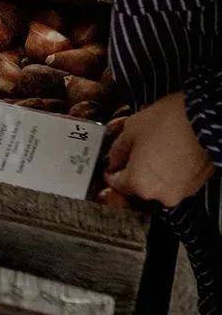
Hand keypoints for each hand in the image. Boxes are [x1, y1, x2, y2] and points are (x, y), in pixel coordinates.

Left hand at [105, 92, 213, 207]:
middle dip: (133, 171)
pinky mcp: (196, 185)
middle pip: (139, 187)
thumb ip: (118, 149)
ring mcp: (181, 192)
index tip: (111, 166)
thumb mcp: (131, 129)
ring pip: (158, 185)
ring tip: (153, 151)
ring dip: (152, 172)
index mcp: (139, 183)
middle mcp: (160, 194)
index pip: (117, 184)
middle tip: (133, 154)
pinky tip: (168, 155)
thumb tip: (113, 159)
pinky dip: (169, 172)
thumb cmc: (170, 123)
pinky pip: (175, 182)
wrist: (205, 120)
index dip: (111, 172)